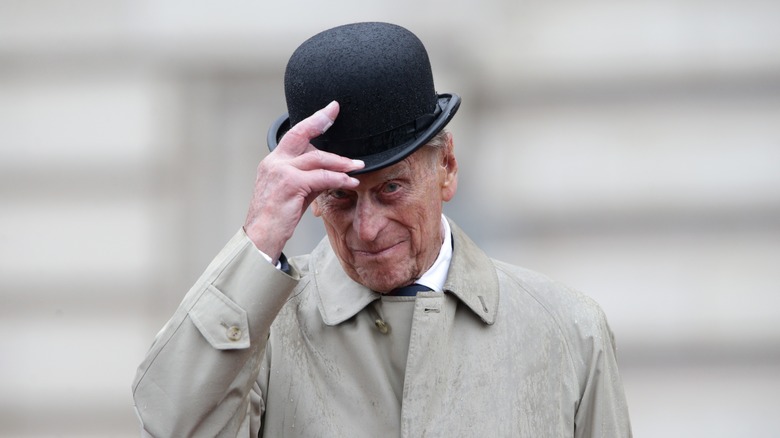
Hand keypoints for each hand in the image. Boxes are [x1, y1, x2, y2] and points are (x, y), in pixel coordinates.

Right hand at [243, 101, 363, 261]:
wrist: (261, 237)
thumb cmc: (276, 219)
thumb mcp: (294, 193)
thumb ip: (310, 178)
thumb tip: (332, 172)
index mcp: (273, 162)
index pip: (294, 135)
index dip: (312, 121)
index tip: (329, 110)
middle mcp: (275, 162)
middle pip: (301, 134)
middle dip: (320, 121)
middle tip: (336, 113)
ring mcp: (281, 171)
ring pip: (317, 158)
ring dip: (340, 162)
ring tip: (356, 166)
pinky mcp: (291, 184)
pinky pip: (322, 177)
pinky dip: (338, 179)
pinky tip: (349, 182)